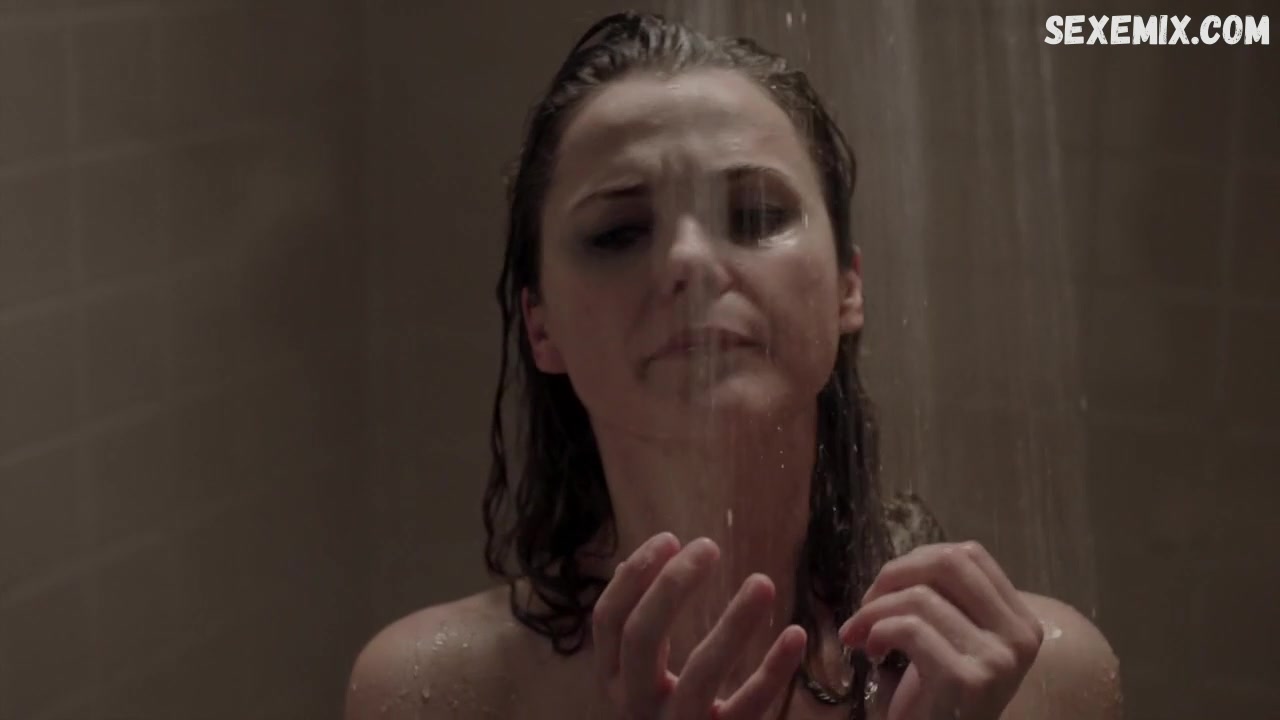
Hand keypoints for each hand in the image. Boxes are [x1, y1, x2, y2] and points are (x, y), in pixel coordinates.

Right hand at [592, 533, 807, 719]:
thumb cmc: (665, 719)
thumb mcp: (641, 679)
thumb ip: (640, 630)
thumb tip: (636, 561)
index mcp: (615, 682)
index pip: (608, 620)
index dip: (635, 576)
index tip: (670, 538)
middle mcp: (637, 707)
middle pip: (642, 637)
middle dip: (672, 586)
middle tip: (709, 547)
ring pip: (700, 674)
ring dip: (733, 623)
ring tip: (763, 582)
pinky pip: (749, 708)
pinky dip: (774, 670)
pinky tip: (796, 634)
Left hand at [839, 542, 1043, 719]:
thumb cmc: (940, 695)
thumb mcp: (956, 638)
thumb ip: (948, 599)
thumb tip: (907, 561)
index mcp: (1020, 620)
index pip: (970, 555)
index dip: (919, 558)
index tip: (891, 584)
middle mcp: (1019, 637)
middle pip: (947, 563)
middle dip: (895, 573)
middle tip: (868, 601)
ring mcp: (996, 659)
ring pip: (920, 597)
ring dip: (874, 610)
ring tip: (861, 634)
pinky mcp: (966, 680)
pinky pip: (909, 629)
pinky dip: (878, 631)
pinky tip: (873, 652)